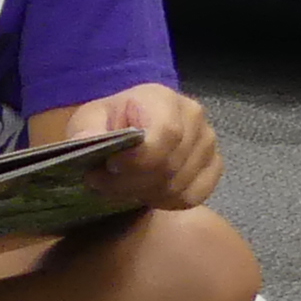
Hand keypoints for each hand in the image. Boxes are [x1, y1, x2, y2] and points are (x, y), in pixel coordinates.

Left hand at [51, 83, 219, 210]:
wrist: (129, 128)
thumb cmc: (108, 123)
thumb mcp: (89, 121)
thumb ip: (88, 131)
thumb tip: (87, 141)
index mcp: (162, 98)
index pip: (166, 134)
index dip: (138, 159)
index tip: (111, 166)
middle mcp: (193, 116)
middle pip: (169, 164)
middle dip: (131, 182)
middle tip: (102, 183)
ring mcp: (207, 142)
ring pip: (178, 184)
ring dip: (144, 194)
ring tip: (120, 187)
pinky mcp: (214, 166)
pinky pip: (192, 196)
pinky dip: (165, 202)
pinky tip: (145, 193)